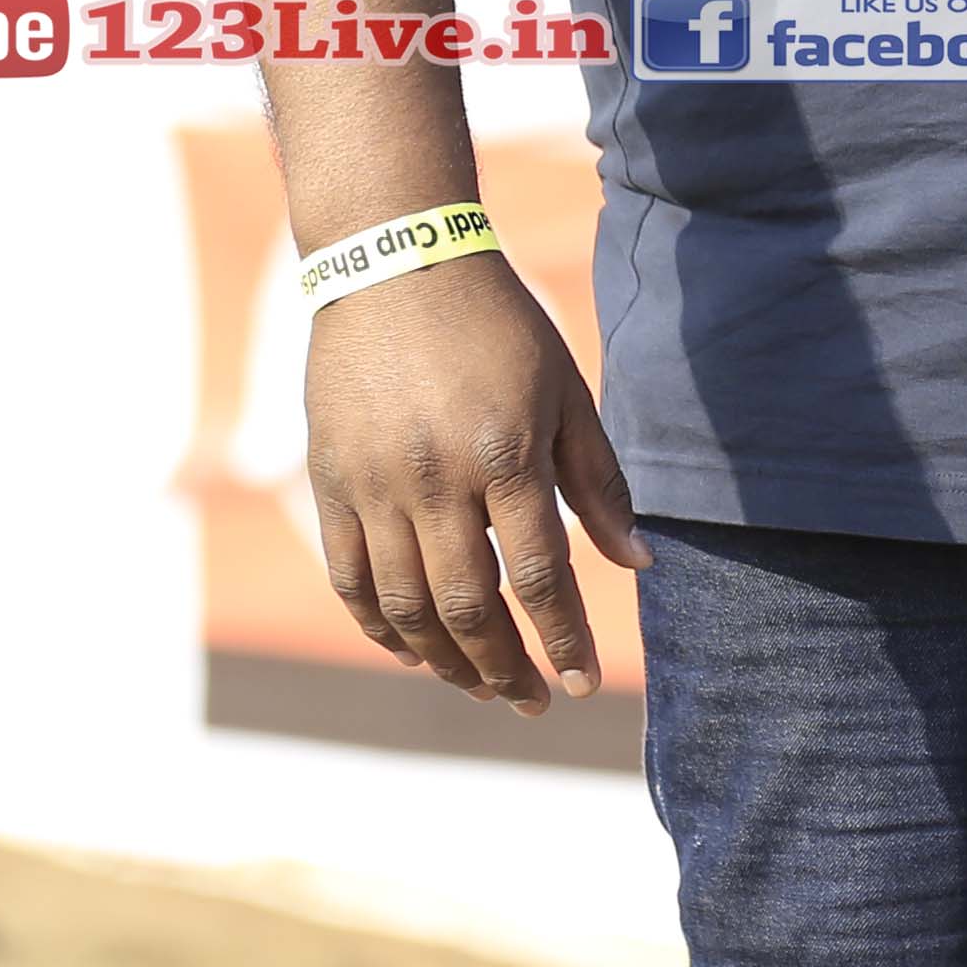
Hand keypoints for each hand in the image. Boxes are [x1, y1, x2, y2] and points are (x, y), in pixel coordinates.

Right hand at [304, 252, 644, 713]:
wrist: (394, 264)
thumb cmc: (498, 328)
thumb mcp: (566, 393)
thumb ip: (598, 484)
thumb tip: (638, 565)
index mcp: (504, 454)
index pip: (541, 576)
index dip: (565, 639)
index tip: (585, 682)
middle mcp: (434, 479)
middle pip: (470, 608)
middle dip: (507, 669)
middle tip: (534, 702)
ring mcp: (373, 485)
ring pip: (406, 607)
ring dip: (447, 663)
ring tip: (482, 688)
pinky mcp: (328, 482)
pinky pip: (349, 579)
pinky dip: (381, 627)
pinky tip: (416, 651)